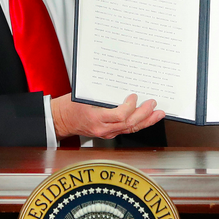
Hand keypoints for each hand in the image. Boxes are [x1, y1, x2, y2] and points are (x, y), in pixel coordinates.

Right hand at [50, 94, 165, 140]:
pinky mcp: (108, 133)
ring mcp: (106, 133)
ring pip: (130, 129)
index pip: (120, 116)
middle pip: (129, 124)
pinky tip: (146, 119)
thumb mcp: (85, 96)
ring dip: (146, 121)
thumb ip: (103, 95)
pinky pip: (126, 130)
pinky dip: (138, 124)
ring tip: (158, 114)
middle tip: (153, 104)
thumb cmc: (69, 107)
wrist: (61, 120)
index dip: (130, 107)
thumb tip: (121, 85)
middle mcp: (103, 128)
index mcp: (97, 118)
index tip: (134, 96)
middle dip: (144, 114)